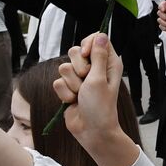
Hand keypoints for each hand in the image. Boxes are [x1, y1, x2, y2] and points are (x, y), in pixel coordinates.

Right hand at [54, 34, 126, 155]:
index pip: (96, 39)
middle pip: (75, 51)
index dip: (87, 44)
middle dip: (78, 67)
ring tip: (81, 94)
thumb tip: (101, 35)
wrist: (91, 130)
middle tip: (86, 81)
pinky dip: (64, 93)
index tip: (86, 55)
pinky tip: (73, 101)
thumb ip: (98, 56)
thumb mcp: (100, 79)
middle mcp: (94, 68)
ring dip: (71, 84)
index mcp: (108, 63)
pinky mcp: (68, 88)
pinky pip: (57, 82)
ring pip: (64, 67)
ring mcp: (80, 79)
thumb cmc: (100, 107)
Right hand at [156, 0, 165, 44]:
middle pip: (159, 12)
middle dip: (163, 17)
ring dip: (164, 23)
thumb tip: (164, 2)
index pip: (163, 4)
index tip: (163, 10)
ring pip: (159, 19)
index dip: (161, 6)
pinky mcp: (164, 26)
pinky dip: (164, 28)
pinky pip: (160, 26)